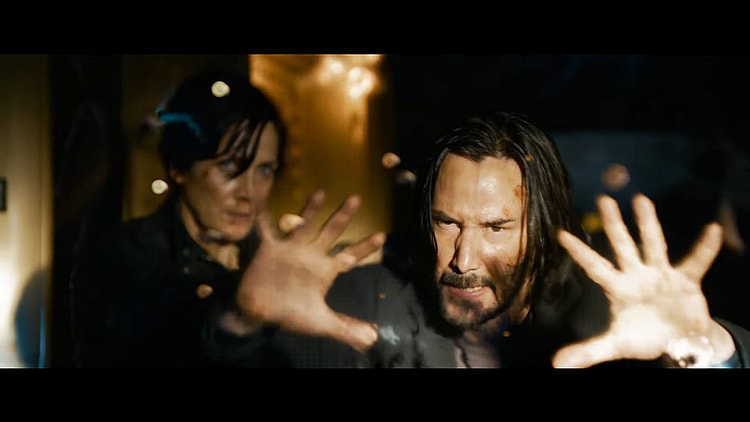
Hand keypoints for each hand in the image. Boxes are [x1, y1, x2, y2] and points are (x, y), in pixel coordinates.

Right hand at [235, 190, 385, 352]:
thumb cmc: (292, 314)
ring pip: (304, 225)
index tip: (383, 236)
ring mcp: (291, 250)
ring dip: (311, 210)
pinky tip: (263, 200)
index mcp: (325, 270)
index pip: (350, 256)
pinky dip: (265, 217)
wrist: (261, 312)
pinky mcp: (270, 249)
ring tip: (322, 193)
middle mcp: (311, 255)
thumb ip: (346, 329)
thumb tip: (371, 339)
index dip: (365, 247)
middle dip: (343, 217)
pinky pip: (267, 229)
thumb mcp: (321, 322)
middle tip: (356, 198)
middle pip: (331, 233)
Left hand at [552, 193, 733, 367]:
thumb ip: (588, 352)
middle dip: (612, 223)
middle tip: (602, 199)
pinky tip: (710, 230)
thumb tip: (557, 365)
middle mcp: (637, 275)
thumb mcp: (616, 345)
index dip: (578, 251)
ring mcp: (661, 275)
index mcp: (618, 288)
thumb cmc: (644, 338)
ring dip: (648, 223)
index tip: (560, 232)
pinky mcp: (686, 280)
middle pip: (622, 245)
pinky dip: (705, 248)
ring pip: (653, 244)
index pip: (594, 266)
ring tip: (640, 199)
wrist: (678, 343)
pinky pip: (696, 262)